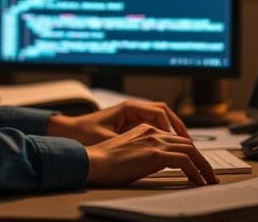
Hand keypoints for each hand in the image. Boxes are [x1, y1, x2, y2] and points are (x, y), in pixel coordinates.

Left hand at [47, 100, 189, 145]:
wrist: (69, 131)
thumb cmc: (84, 134)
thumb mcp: (109, 140)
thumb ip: (129, 143)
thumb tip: (152, 149)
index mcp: (129, 108)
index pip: (159, 112)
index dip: (172, 125)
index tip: (181, 139)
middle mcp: (132, 108)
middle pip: (163, 112)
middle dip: (177, 126)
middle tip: (188, 143)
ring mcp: (131, 114)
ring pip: (159, 118)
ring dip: (171, 129)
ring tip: (182, 145)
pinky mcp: (129, 122)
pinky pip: (152, 125)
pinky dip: (162, 133)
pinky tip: (166, 147)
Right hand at [84, 123, 218, 186]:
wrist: (94, 161)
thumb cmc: (106, 161)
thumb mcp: (131, 153)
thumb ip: (148, 154)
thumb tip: (162, 164)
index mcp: (146, 130)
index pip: (176, 140)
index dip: (189, 153)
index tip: (197, 167)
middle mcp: (153, 132)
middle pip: (187, 143)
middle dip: (202, 160)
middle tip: (209, 175)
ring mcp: (155, 141)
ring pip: (190, 151)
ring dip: (203, 167)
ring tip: (209, 180)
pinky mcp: (155, 154)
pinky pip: (184, 161)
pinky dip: (196, 172)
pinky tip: (198, 182)